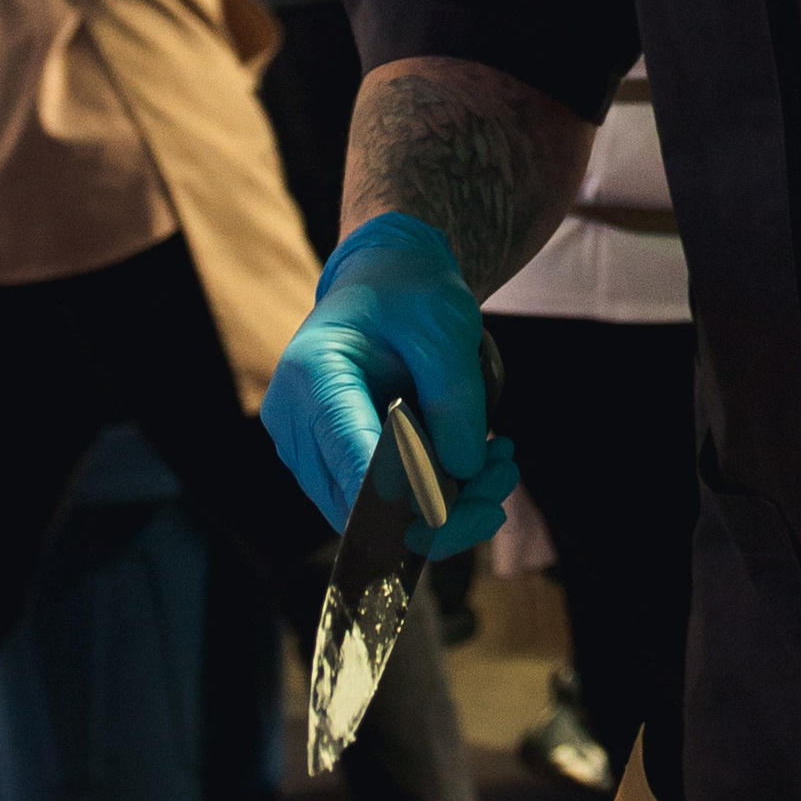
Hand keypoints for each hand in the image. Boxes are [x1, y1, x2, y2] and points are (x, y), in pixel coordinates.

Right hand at [261, 212, 517, 560]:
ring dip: (445, 508)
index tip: (472, 504)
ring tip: (502, 464)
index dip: (411, 494)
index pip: (354, 459)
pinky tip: (479, 468)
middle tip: (506, 474)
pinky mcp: (327, 465)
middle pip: (360, 507)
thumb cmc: (411, 293)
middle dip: (442, 510)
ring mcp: (305, 450)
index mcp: (313, 374)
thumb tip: (463, 472)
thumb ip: (454, 398)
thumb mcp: (445, 326)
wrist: (384, 280)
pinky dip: (431, 499)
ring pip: (372, 520)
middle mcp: (293, 422)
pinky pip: (378, 507)